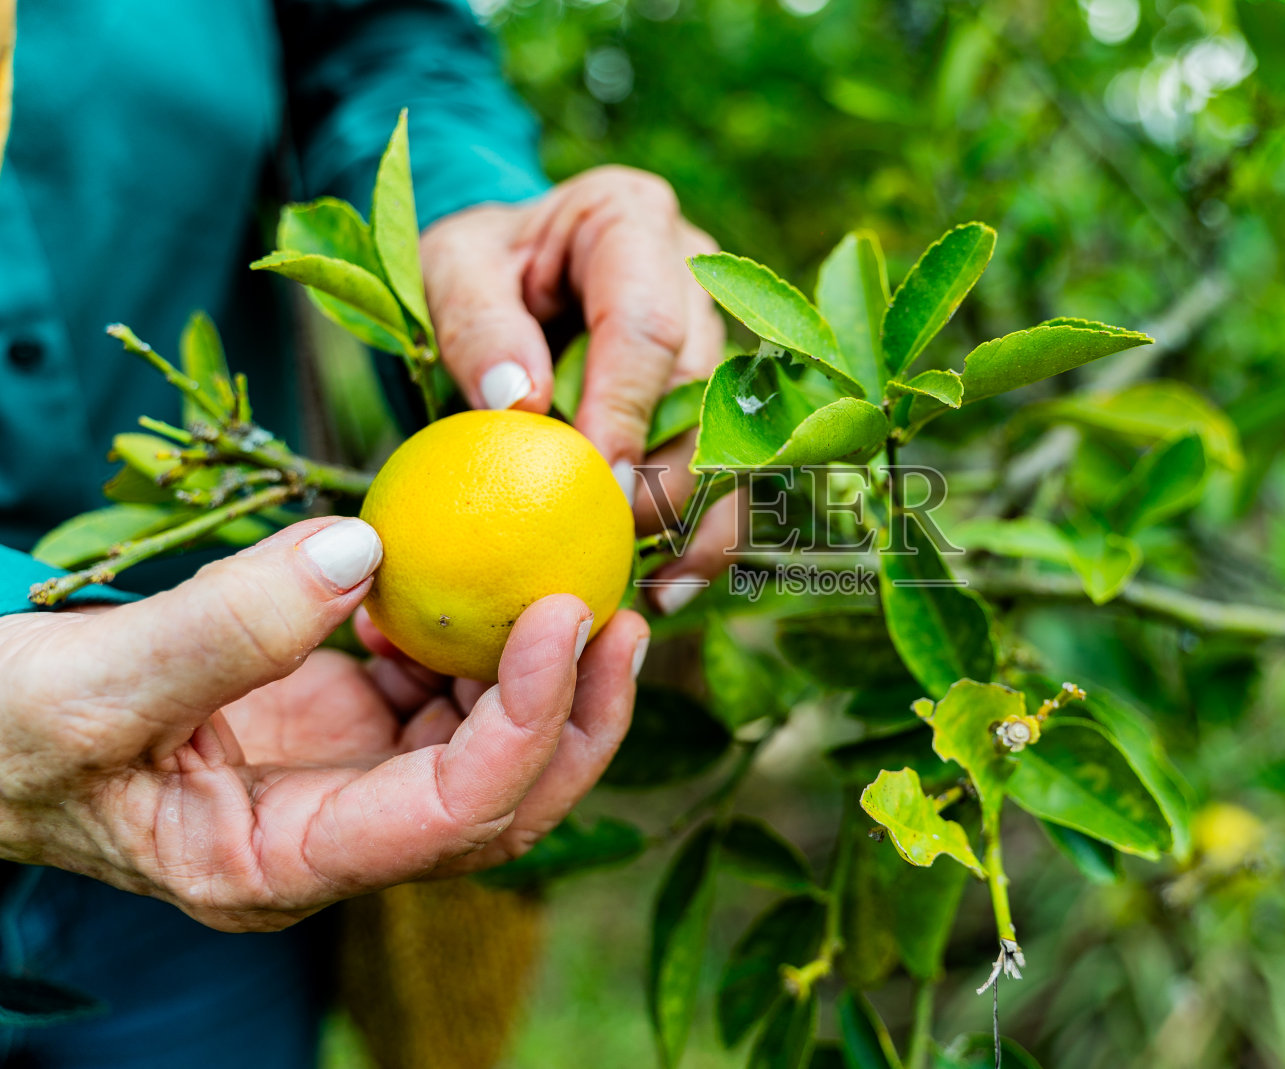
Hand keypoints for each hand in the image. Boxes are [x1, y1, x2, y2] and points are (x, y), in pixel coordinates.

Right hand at [0, 517, 648, 931]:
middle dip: (578, 715)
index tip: (562, 616)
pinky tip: (457, 577)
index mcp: (279, 866)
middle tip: (618, 611)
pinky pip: (434, 692)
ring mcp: (340, 783)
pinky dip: (465, 636)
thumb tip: (364, 552)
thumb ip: (221, 631)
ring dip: (538, 672)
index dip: (527, 723)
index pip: (453, 816)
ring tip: (572, 581)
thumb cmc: (1, 733)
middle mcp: (332, 837)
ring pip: (483, 747)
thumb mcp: (87, 687)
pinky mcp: (336, 728)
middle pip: (505, 802)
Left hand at [421, 166, 736, 612]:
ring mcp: (716, 337)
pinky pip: (729, 475)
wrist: (507, 270)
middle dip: (668, 475)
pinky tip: (667, 589)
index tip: (598, 480)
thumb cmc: (477, 264)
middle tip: (618, 544)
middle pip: (706, 387)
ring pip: (735, 438)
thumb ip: (475, 321)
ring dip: (700, 518)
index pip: (647, 323)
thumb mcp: (450, 267)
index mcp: (631, 221)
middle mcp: (694, 277)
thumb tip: (519, 401)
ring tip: (657, 588)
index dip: (629, 407)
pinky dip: (704, 535)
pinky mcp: (719, 399)